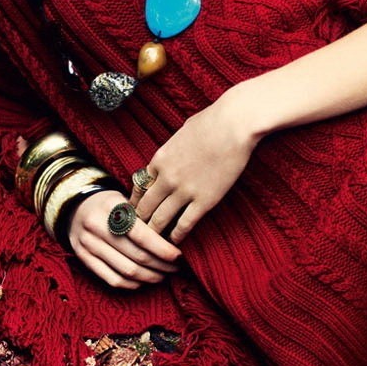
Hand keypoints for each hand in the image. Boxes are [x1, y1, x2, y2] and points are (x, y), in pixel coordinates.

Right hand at [68, 190, 183, 289]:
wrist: (75, 207)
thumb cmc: (109, 204)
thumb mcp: (125, 199)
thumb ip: (144, 215)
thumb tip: (173, 237)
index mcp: (110, 208)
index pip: (141, 235)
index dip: (163, 249)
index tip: (178, 255)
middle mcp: (96, 227)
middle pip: (136, 255)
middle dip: (161, 265)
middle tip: (175, 267)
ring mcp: (88, 245)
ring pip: (126, 271)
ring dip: (150, 277)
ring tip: (163, 275)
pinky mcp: (83, 259)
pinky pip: (112, 279)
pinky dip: (132, 284)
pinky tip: (144, 281)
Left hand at [130, 96, 260, 245]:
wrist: (233, 125)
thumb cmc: (210, 121)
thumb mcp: (180, 134)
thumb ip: (172, 150)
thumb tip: (172, 154)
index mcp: (158, 160)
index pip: (138, 188)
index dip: (134, 203)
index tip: (134, 213)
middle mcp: (166, 178)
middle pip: (144, 207)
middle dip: (139, 222)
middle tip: (138, 234)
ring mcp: (184, 191)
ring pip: (160, 219)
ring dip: (155, 233)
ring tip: (153, 243)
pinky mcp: (204, 201)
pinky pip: (185, 224)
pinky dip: (177, 235)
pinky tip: (174, 242)